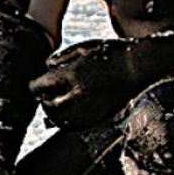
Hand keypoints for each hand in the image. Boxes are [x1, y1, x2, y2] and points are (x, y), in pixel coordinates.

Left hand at [28, 34, 173, 131]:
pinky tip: (67, 113)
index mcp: (72, 75)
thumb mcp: (83, 48)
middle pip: (47, 104)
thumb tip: (45, 68)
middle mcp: (78, 95)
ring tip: (54, 104)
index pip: (39, 87)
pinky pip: (74, 126)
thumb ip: (61, 58)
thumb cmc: (111, 53)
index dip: (34, 85)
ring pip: (58, 119)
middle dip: (43, 99)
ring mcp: (88, 109)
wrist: (139, 67)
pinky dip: (65, 122)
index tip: (35, 84)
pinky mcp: (98, 118)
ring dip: (52, 112)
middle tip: (43, 95)